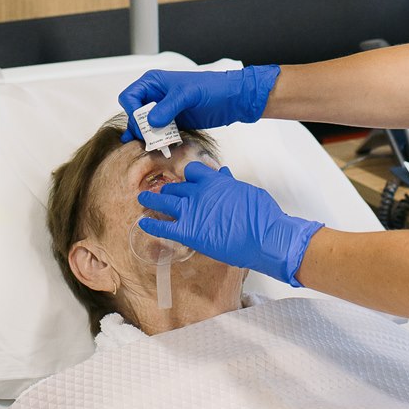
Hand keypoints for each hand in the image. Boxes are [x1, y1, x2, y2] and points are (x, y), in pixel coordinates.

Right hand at [116, 65, 280, 140]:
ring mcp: (163, 109)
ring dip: (147, 137)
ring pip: (144, 125)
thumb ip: (169, 106)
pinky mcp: (172, 121)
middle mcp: (155, 95)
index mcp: (153, 82)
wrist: (233, 99)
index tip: (144, 123)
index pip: (129, 97)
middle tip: (150, 139)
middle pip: (135, 114)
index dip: (133, 111)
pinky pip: (158, 132)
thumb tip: (151, 122)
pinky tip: (156, 147)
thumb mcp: (189, 94)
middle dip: (139, 127)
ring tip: (153, 146)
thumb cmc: (213, 88)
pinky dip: (156, 140)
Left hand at [137, 162, 322, 286]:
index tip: (184, 180)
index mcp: (214, 181)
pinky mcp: (189, 232)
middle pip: (176, 187)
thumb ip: (229, 183)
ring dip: (152, 199)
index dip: (188, 176)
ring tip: (143, 199)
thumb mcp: (246, 191)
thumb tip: (222, 173)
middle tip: (161, 192)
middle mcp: (199, 193)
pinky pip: (164, 226)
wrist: (265, 237)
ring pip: (165, 201)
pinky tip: (143, 222)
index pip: (192, 171)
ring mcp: (192, 212)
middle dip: (168, 189)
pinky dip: (152, 224)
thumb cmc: (261, 215)